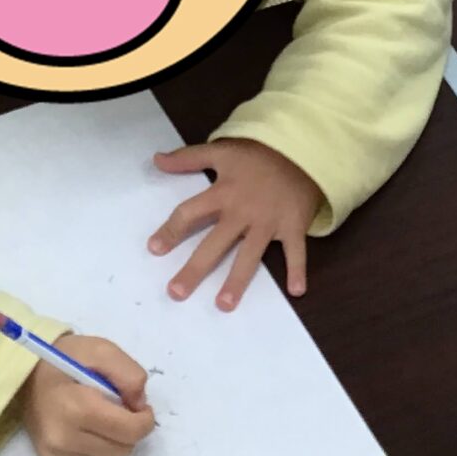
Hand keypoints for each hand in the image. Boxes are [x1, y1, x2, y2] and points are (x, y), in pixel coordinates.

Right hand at [20, 334, 154, 455]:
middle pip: (123, 449)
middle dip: (131, 429)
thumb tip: (139, 405)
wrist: (25, 373)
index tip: (138, 405)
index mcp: (77, 408)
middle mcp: (64, 437)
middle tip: (121, 408)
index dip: (144, 419)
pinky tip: (89, 427)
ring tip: (104, 416)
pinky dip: (100, 447)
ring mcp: (55, 452)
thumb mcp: (102, 351)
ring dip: (117, 440)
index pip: (130, 431)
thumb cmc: (66, 358)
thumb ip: (129, 374)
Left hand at [147, 139, 321, 310]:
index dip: (171, 231)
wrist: (301, 151)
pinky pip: (295, 251)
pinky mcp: (293, 226)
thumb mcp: (221, 151)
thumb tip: (156, 160)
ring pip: (250, 255)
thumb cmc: (258, 156)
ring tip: (224, 305)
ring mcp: (268, 222)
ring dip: (238, 280)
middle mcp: (242, 212)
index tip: (154, 249)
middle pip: (214, 243)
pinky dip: (298, 270)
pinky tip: (297, 291)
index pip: (190, 213)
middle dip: (195, 269)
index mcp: (223, 193)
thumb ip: (188, 158)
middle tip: (176, 292)